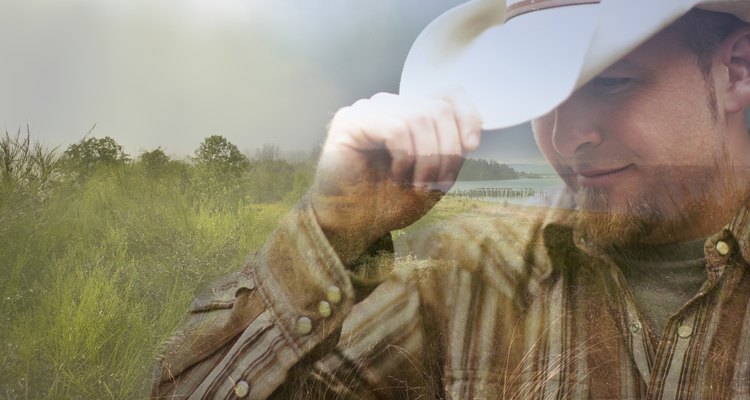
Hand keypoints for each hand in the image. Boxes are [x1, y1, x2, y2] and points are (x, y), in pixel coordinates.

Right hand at [310, 92, 481, 263]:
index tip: (470, 147)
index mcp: (408, 113)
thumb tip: (469, 136)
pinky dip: (405, 156)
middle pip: (437, 108)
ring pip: (419, 117)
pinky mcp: (350, 122)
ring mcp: (367, 110)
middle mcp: (388, 106)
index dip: (466, 116)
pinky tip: (397, 174)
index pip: (446, 94)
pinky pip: (396, 128)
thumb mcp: (433, 177)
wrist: (352, 226)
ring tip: (417, 183)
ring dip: (428, 157)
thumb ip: (451, 152)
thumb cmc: (387, 203)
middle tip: (437, 182)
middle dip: (447, 150)